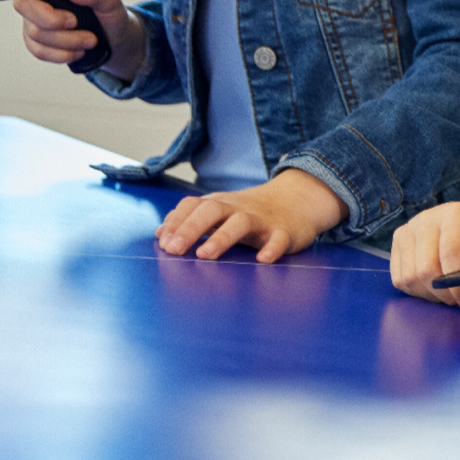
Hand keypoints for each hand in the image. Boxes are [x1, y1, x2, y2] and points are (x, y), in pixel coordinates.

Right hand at [13, 0, 145, 77]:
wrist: (113, 37)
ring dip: (66, 44)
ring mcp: (34, 20)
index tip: (74, 21)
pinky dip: (61, 55)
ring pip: (34, 35)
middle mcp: (37, 0)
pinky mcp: (36, 40)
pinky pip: (38, 51)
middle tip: (89, 36)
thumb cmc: (108, 13)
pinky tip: (78, 52)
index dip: (46, 12)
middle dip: (60, 32)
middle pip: (29, 17)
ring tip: (90, 42)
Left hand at [157, 168, 347, 262]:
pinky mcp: (284, 232)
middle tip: (173, 249)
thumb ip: (190, 220)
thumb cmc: (250, 212)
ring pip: (241, 223)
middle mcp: (237, 209)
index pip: (193, 205)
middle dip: (190, 228)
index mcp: (219, 204)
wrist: (298, 200)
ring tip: (205, 255)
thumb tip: (161, 234)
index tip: (163, 242)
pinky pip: (278, 239)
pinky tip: (263, 260)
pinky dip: (271, 248)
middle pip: (211, 210)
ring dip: (222, 237)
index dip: (176, 222)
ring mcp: (261, 220)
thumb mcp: (220, 212)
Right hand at [389, 201, 459, 313]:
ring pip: (409, 276)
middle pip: (425, 269)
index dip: (458, 286)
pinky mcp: (399, 240)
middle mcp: (429, 217)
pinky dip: (417, 290)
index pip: (449, 253)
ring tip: (451, 293)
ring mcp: (410, 228)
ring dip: (431, 294)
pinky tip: (437, 287)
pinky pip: (399, 277)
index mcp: (459, 214)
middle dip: (444, 294)